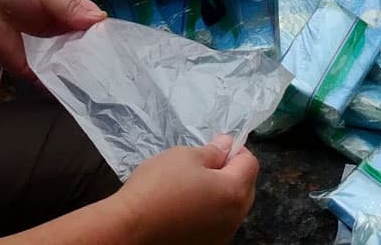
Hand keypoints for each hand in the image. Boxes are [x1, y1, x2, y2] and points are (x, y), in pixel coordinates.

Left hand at [0, 0, 103, 78]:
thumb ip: (71, 6)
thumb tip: (100, 19)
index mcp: (64, 7)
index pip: (90, 20)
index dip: (102, 29)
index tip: (116, 40)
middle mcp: (58, 30)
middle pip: (85, 44)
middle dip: (96, 51)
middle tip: (111, 60)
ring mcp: (47, 52)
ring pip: (72, 63)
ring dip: (83, 68)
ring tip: (100, 75)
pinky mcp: (33, 70)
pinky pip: (52, 81)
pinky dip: (64, 85)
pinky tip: (78, 88)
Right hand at [115, 138, 259, 244]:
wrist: (130, 228)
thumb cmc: (157, 187)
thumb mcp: (184, 157)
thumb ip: (213, 151)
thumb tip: (227, 145)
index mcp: (234, 191)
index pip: (250, 163)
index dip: (236, 149)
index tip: (217, 145)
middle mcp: (234, 218)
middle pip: (245, 187)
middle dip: (232, 172)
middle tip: (206, 164)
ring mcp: (221, 235)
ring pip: (231, 208)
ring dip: (220, 193)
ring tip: (193, 186)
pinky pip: (216, 223)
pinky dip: (209, 212)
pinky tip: (186, 207)